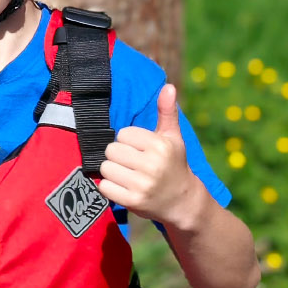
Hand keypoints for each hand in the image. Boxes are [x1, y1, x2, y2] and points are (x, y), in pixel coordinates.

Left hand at [99, 83, 202, 224]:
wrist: (183, 201)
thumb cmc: (174, 164)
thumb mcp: (173, 138)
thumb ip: (167, 112)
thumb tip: (168, 86)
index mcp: (160, 145)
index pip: (122, 134)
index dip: (128, 142)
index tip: (141, 150)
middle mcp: (152, 165)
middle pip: (111, 150)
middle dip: (118, 156)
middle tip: (133, 164)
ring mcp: (142, 184)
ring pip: (105, 168)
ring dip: (113, 172)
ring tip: (129, 175)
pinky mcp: (132, 200)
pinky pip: (104, 186)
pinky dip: (110, 187)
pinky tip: (125, 188)